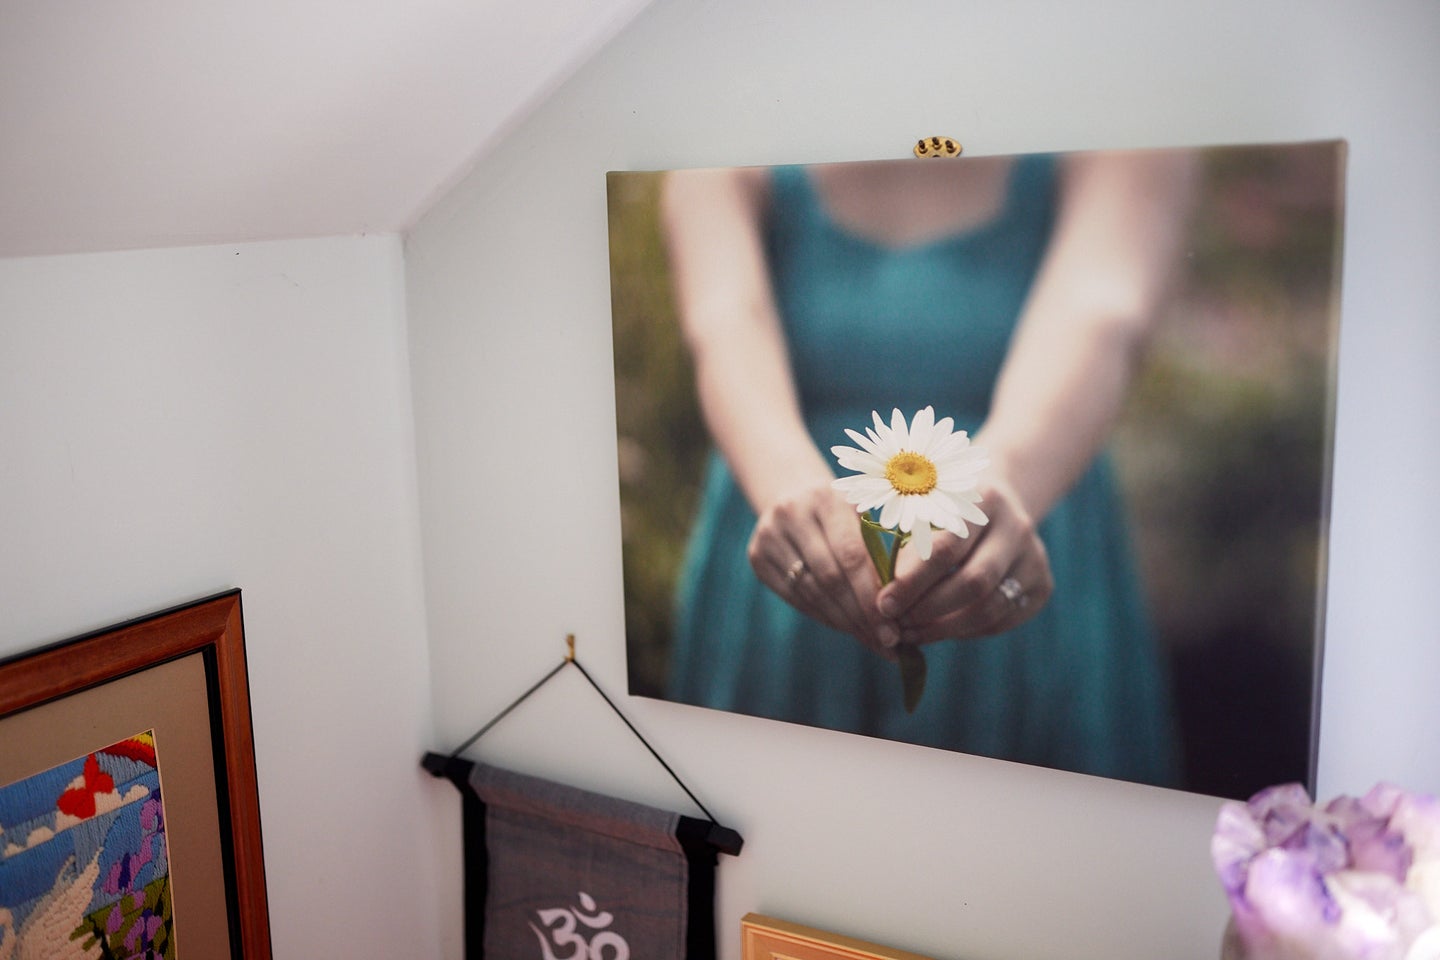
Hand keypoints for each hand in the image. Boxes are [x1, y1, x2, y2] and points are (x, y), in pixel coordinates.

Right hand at [748, 481, 902, 657]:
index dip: (871, 595)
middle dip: (860, 614)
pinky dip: (822, 615)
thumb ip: (878, 553)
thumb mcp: (861, 518)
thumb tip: (902, 608)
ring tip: (869, 639)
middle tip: (885, 641)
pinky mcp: (756, 556)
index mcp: (826, 499)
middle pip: (830, 577)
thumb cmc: (842, 513)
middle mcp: (792, 513)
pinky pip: (794, 597)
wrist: (793, 496)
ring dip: (843, 621)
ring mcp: (769, 535)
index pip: (851, 555)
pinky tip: (844, 626)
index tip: (893, 626)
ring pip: (811, 592)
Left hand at [876, 475, 1052, 644]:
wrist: (996, 503)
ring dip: (945, 628)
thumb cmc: (942, 508)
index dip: (912, 582)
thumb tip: (880, 598)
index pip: (946, 549)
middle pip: (974, 583)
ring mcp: (1035, 557)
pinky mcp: (1042, 585)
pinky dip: (966, 632)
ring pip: (990, 608)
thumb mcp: (921, 511)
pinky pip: (1002, 621)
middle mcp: (1016, 526)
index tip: (883, 605)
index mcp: (983, 499)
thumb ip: (902, 546)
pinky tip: (938, 630)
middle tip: (897, 626)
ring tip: (912, 634)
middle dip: (929, 610)